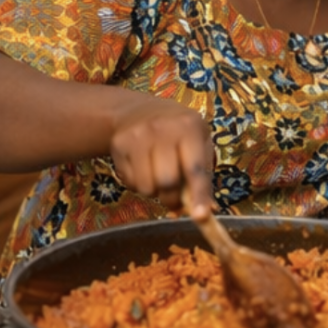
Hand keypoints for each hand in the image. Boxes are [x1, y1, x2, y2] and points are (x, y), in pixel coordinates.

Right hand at [109, 95, 215, 213]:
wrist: (139, 110)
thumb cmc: (178, 132)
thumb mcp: (198, 143)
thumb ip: (203, 177)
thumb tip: (207, 211)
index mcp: (190, 127)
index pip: (195, 168)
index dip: (198, 195)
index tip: (200, 217)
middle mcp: (163, 128)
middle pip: (168, 182)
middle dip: (172, 197)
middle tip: (174, 195)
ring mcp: (138, 135)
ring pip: (146, 186)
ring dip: (154, 192)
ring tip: (157, 176)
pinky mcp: (119, 144)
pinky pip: (129, 182)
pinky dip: (138, 184)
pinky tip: (142, 168)